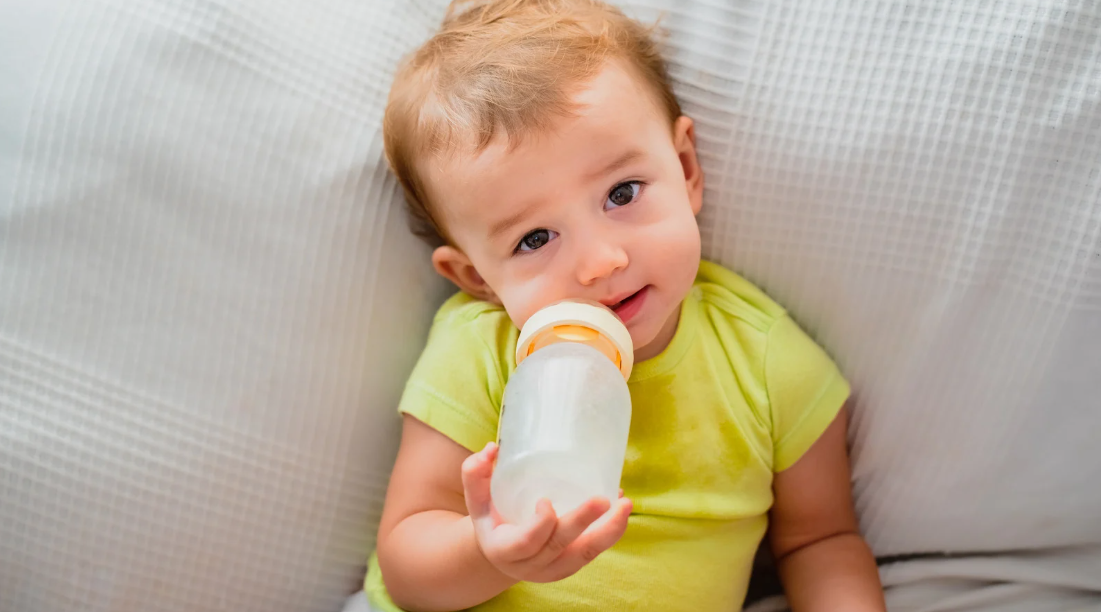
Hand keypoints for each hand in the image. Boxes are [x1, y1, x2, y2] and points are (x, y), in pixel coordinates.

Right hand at [462, 442, 632, 582]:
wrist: (501, 555)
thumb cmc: (491, 520)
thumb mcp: (477, 500)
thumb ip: (475, 474)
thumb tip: (493, 448)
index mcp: (505, 550)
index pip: (526, 542)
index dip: (540, 525)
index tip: (546, 502)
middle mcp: (531, 565)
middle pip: (560, 545)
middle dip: (583, 522)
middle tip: (603, 498)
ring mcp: (553, 569)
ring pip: (585, 554)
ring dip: (609, 531)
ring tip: (626, 504)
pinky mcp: (571, 565)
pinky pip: (593, 552)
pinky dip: (610, 532)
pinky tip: (621, 509)